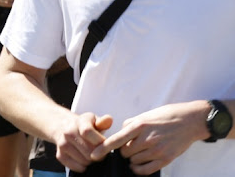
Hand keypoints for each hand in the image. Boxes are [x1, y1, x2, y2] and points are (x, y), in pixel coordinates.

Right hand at [53, 112, 112, 171]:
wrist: (63, 127)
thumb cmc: (84, 125)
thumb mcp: (94, 121)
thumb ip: (103, 122)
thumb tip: (109, 119)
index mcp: (79, 122)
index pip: (88, 132)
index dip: (100, 141)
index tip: (105, 144)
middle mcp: (68, 132)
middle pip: (89, 151)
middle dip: (98, 154)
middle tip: (99, 151)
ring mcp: (62, 144)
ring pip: (85, 161)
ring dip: (91, 161)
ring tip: (91, 153)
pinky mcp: (60, 155)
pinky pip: (77, 167)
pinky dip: (83, 166)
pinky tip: (83, 158)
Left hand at [90, 101, 208, 174]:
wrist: (190, 121)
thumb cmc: (165, 116)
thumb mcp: (145, 115)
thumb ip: (130, 125)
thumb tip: (120, 134)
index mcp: (140, 125)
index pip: (117, 139)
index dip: (104, 148)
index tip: (94, 154)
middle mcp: (147, 138)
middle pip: (125, 153)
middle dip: (124, 151)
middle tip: (131, 146)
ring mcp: (157, 150)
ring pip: (134, 162)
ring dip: (133, 159)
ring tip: (140, 151)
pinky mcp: (166, 159)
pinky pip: (146, 170)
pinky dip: (139, 169)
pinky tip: (139, 164)